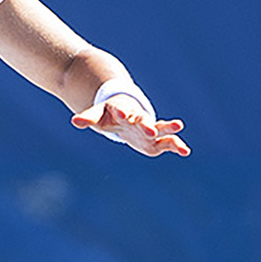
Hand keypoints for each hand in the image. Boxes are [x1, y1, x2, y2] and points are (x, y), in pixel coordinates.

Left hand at [71, 94, 189, 156]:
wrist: (123, 112)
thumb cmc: (108, 114)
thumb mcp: (97, 115)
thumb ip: (88, 118)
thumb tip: (74, 121)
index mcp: (120, 110)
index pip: (120, 110)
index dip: (121, 113)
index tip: (123, 115)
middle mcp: (136, 117)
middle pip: (141, 119)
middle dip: (145, 124)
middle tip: (149, 129)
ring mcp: (148, 126)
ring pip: (158, 126)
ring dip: (167, 127)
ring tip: (179, 125)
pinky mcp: (155, 139)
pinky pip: (167, 141)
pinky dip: (176, 146)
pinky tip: (186, 152)